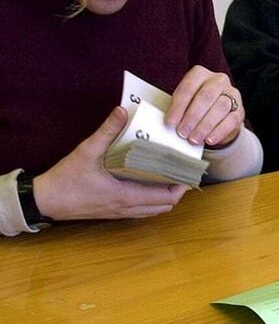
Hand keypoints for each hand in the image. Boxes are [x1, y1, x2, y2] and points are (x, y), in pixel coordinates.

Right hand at [33, 107, 187, 220]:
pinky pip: (140, 210)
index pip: (165, 198)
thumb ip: (107, 131)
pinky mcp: (111, 212)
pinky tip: (147, 183)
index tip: (188, 171)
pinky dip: (150, 200)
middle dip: (177, 191)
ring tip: (169, 176)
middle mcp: (125, 208)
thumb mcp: (86, 151)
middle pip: (163, 207)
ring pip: (152, 211)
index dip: (181, 187)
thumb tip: (123, 111)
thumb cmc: (65, 179)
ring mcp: (119, 212)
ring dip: (164, 197)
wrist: (43, 201)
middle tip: (181, 171)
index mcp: (125, 196)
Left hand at [165, 66, 243, 147]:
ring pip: (220, 107)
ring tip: (193, 139)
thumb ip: (177, 109)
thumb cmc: (195, 108)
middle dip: (192, 116)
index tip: (170, 123)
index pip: (188, 88)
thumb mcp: (184, 103)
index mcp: (200, 74)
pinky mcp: (240, 111)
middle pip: (206, 96)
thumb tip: (169, 123)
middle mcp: (218, 81)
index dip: (178, 106)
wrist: (218, 117)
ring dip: (205, 125)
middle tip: (182, 132)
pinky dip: (219, 131)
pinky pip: (231, 120)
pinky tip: (209, 140)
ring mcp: (232, 95)